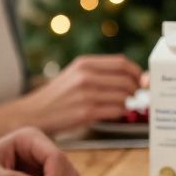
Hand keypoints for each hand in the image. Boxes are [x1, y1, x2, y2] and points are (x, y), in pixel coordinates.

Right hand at [20, 54, 141, 132]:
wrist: (34, 113)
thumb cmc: (60, 95)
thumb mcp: (77, 74)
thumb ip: (103, 72)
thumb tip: (138, 76)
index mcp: (85, 63)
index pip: (122, 63)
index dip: (137, 72)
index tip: (141, 79)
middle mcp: (86, 76)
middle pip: (127, 80)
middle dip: (136, 89)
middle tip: (135, 95)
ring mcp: (86, 95)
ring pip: (124, 96)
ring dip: (128, 102)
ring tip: (122, 104)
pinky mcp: (86, 113)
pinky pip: (116, 111)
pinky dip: (120, 112)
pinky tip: (114, 112)